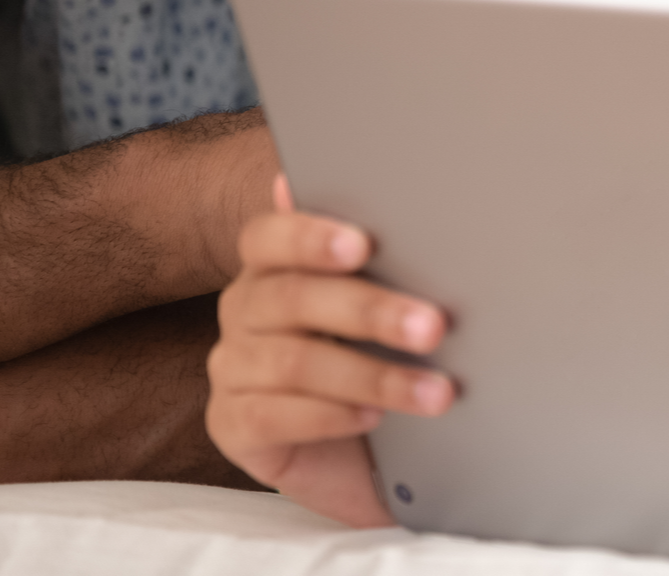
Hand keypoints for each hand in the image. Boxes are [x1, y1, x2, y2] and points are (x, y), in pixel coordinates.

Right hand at [206, 176, 453, 525]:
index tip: (363, 245)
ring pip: (294, 363)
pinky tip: (374, 417)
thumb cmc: (375, 356)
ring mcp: (232, 369)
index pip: (269, 237)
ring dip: (373, 376)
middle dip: (369, 311)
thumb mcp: (384, 312)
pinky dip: (331, 415)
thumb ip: (386, 267)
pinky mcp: (233, 425)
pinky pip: (272, 416)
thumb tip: (425, 224)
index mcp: (273, 266)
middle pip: (293, 299)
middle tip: (433, 327)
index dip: (310, 237)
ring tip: (433, 390)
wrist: (356, 448)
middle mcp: (244, 310)